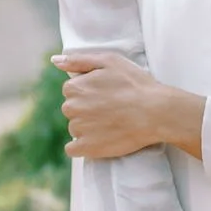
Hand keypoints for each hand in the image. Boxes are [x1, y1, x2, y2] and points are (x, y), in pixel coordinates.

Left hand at [55, 52, 204, 160]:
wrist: (156, 112)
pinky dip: (83, 146)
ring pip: (75, 128)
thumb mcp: (109, 61)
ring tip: (111, 124)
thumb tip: (54, 60)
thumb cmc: (135, 84)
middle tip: (111, 110)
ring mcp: (79, 129)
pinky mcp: (87, 147)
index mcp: (74, 87)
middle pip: (72, 110)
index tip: (106, 95)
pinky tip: (99, 140)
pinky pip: (73, 149)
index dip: (89, 92)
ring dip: (88, 128)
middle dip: (87, 110)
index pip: (72, 90)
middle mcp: (72, 108)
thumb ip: (78, 60)